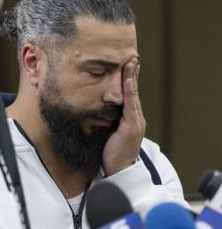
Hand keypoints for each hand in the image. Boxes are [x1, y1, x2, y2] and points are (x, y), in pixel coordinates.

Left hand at [102, 58, 145, 175]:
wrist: (118, 172)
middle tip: (132, 56)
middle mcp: (135, 118)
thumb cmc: (110, 154)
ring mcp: (135, 122)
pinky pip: (130, 106)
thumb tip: (94, 110)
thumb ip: (104, 121)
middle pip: (133, 91)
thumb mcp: (106, 133)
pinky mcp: (131, 127)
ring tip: (131, 62)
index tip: (127, 65)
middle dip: (133, 73)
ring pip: (133, 95)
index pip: (128, 95)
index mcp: (129, 119)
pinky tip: (127, 81)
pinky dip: (129, 92)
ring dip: (132, 78)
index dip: (128, 80)